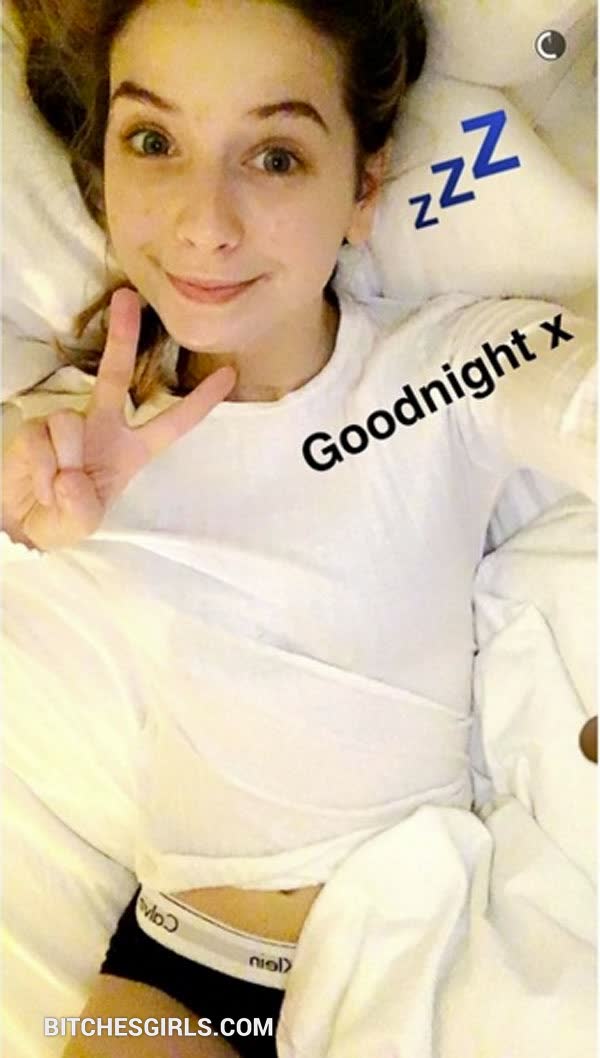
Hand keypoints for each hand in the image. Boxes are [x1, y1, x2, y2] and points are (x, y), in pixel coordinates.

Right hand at [1, 288, 235, 549]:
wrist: (20, 523)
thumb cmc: (62, 520)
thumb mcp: (83, 524)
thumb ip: (82, 506)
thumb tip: (69, 473)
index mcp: (131, 451)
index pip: (173, 423)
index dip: (200, 401)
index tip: (230, 374)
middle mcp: (103, 428)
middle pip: (116, 376)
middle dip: (122, 335)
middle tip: (128, 298)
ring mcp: (67, 424)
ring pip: (69, 424)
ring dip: (62, 463)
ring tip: (54, 488)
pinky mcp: (34, 426)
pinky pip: (42, 437)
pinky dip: (40, 467)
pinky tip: (38, 481)